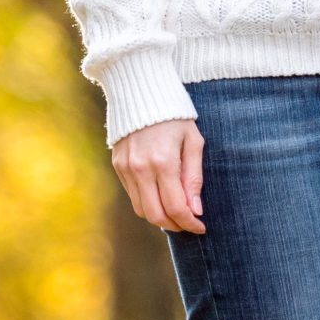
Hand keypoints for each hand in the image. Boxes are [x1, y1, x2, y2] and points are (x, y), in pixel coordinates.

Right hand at [109, 117, 204, 233]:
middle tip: (188, 224)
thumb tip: (195, 210)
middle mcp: (141, 168)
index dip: (190, 223)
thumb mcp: (193, 142)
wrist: (141, 92)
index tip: (200, 227)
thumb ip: (194, 178)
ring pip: (142, 210)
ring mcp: (126, 168)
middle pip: (156, 215)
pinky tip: (161, 197)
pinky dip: (148, 203)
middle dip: (175, 226)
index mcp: (163, 162)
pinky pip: (133, 196)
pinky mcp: (118, 166)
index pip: (176, 207)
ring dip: (160, 218)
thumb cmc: (175, 116)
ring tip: (176, 213)